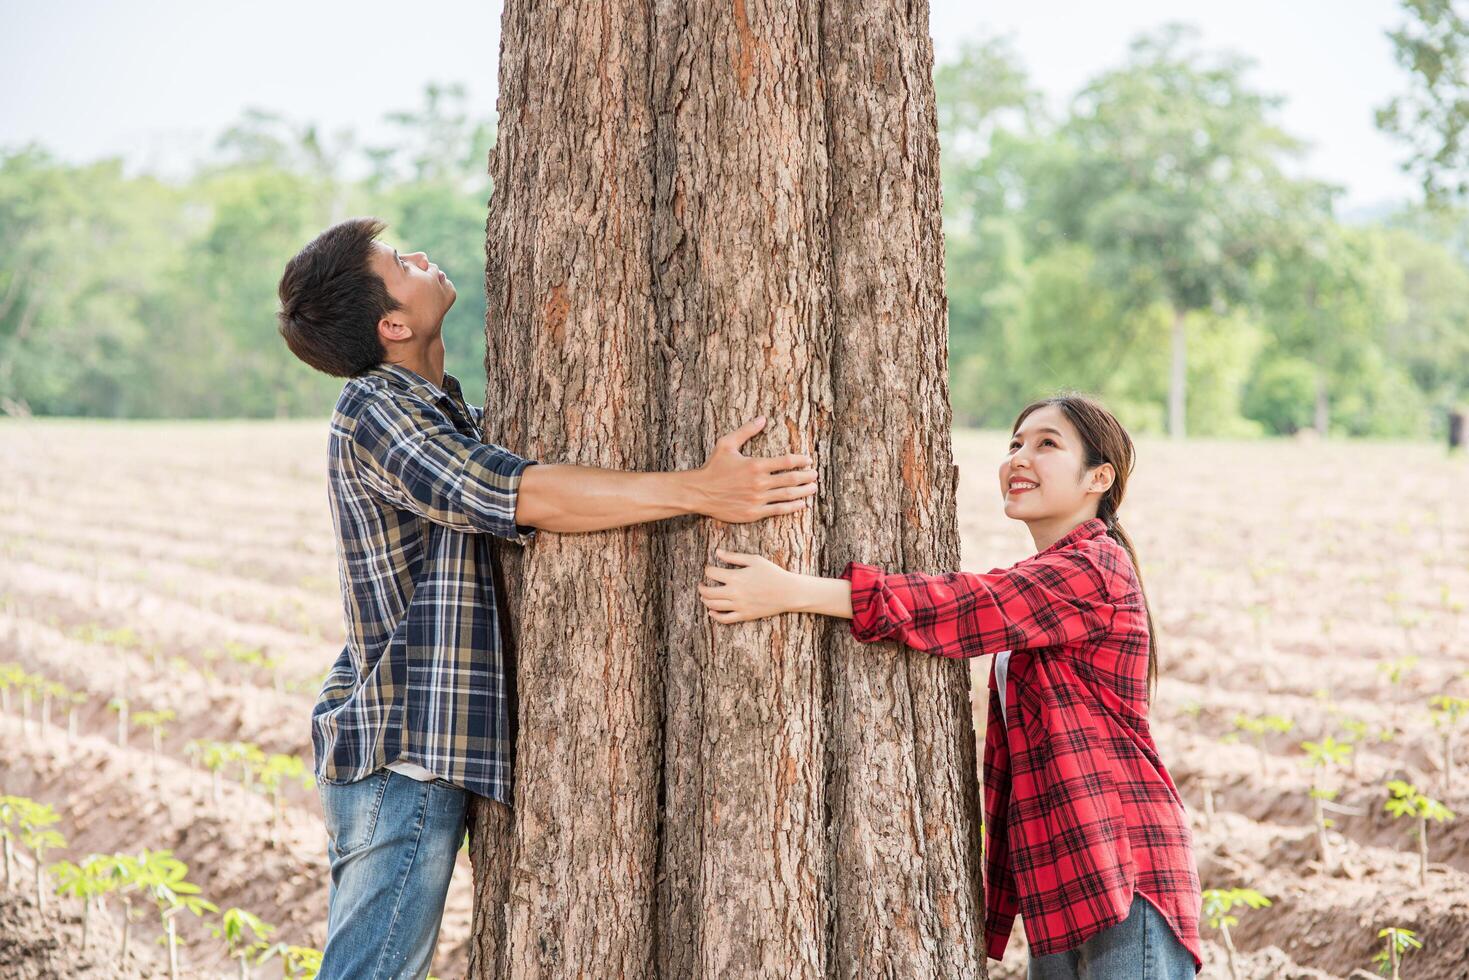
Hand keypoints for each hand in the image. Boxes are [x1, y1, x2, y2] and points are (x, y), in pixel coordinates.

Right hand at [691, 417, 816, 523]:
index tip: (808, 460)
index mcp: (756, 465)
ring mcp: (758, 499)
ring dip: (804, 491)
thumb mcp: (727, 443)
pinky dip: (792, 507)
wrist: (699, 492)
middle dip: (807, 476)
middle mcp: (759, 482)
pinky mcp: (754, 512)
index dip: (801, 461)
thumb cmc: (713, 467)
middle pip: (791, 479)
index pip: (786, 462)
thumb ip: (746, 431)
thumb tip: (762, 418)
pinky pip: (778, 510)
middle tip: (815, 475)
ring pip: (788, 495)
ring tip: (813, 488)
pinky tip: (801, 504)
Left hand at [698, 549, 795, 622]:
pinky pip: (725, 619)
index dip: (708, 570)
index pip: (712, 573)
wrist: (788, 592)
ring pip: (714, 606)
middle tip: (701, 585)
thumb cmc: (773, 573)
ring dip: (706, 600)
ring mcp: (739, 606)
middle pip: (708, 592)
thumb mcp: (754, 560)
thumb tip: (717, 552)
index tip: (709, 569)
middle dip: (701, 587)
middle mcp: (734, 593)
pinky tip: (712, 611)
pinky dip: (715, 616)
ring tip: (705, 596)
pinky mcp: (744, 615)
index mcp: (736, 577)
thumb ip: (734, 557)